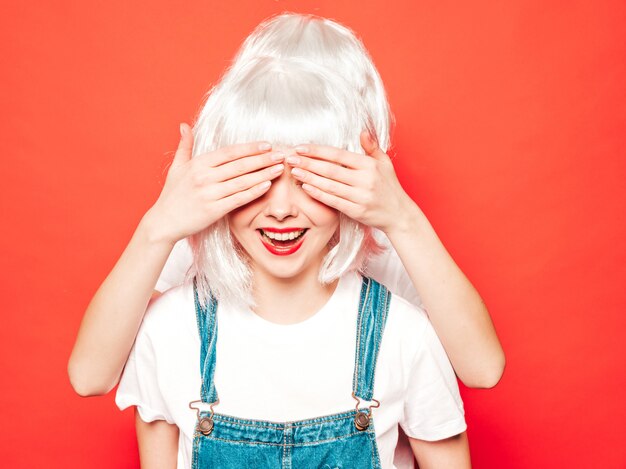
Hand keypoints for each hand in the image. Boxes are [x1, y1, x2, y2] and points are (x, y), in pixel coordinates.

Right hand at [145, 123, 284, 243]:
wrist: (163, 222)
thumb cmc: (172, 195)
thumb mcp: (176, 167)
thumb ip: (184, 146)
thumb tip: (184, 126)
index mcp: (198, 164)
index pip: (229, 152)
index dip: (250, 148)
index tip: (267, 144)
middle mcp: (204, 177)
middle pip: (240, 165)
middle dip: (263, 159)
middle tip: (281, 155)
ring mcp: (209, 193)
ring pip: (242, 181)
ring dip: (263, 174)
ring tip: (279, 168)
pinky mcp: (213, 210)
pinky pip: (238, 199)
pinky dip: (254, 191)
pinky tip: (267, 185)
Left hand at [286, 131, 415, 232]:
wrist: (399, 214)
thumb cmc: (389, 187)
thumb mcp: (385, 163)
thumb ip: (372, 147)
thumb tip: (362, 132)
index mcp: (369, 165)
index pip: (338, 155)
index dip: (318, 151)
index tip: (301, 147)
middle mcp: (365, 180)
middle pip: (330, 169)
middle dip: (308, 163)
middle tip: (290, 158)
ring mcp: (360, 196)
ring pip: (329, 185)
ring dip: (309, 178)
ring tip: (294, 171)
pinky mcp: (356, 211)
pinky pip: (333, 201)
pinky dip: (318, 194)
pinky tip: (306, 188)